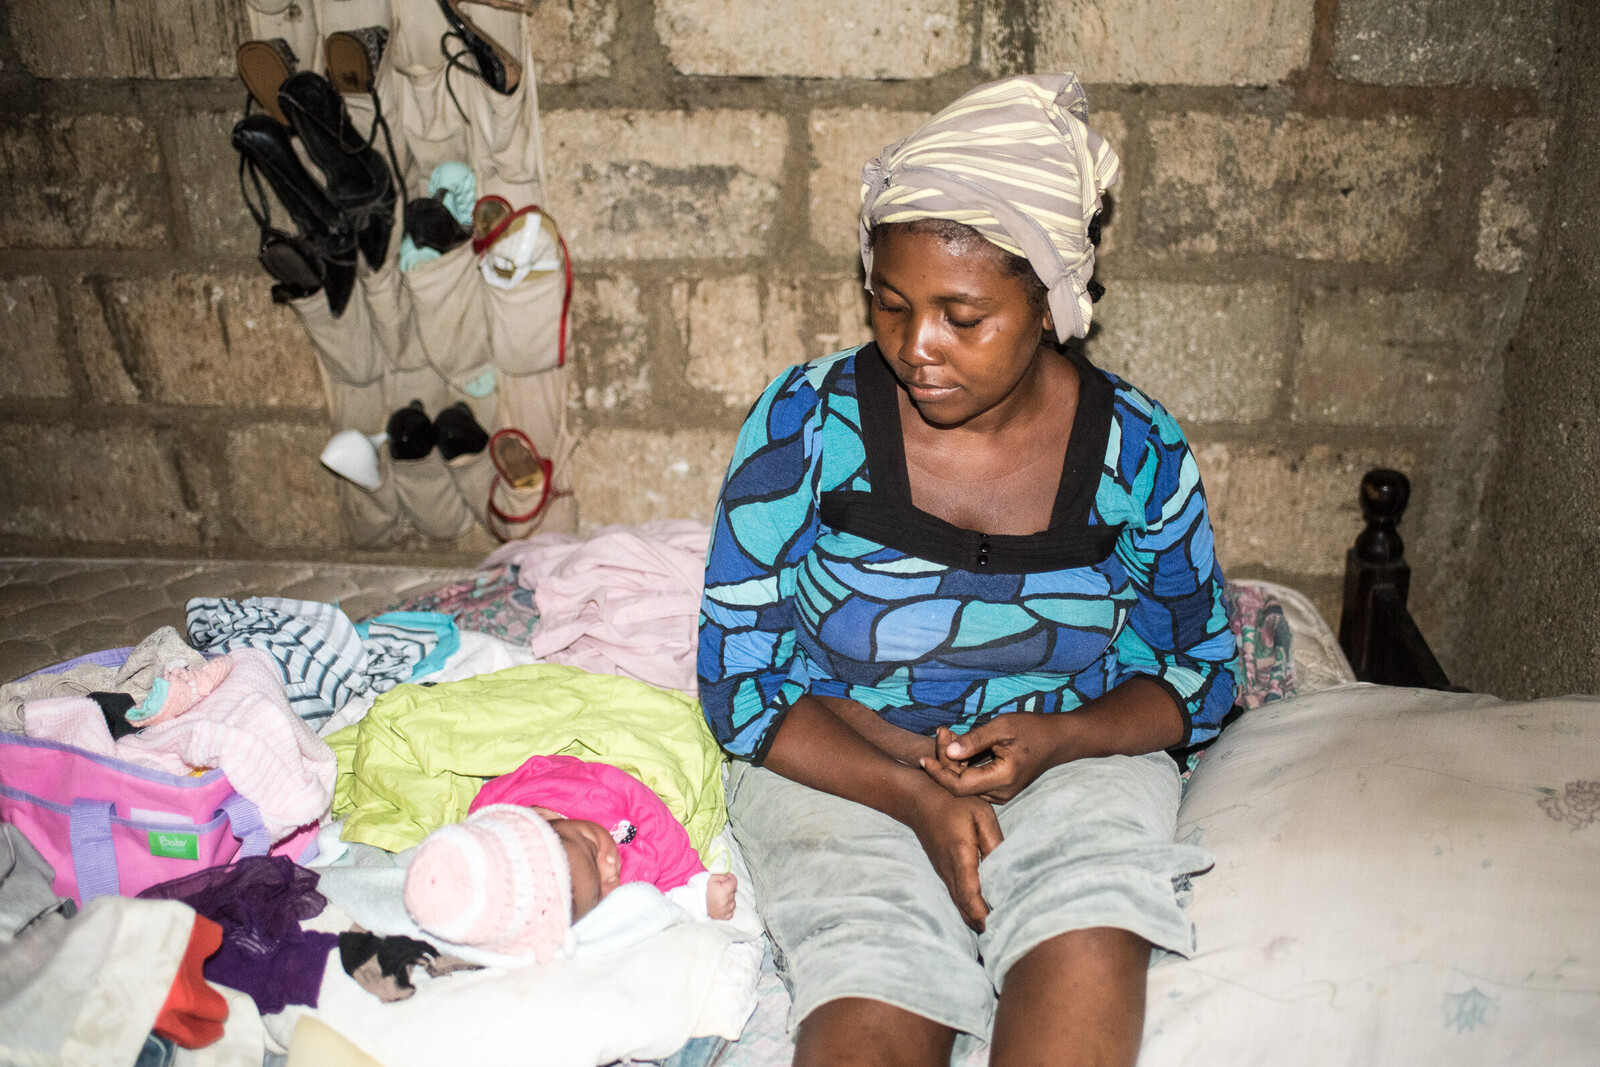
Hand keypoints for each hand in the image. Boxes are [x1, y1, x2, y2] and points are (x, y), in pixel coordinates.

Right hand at [705, 872, 737, 920]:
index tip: (727, 877)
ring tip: (720, 897)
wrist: (694, 902)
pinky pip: (731, 913)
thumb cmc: (702, 889)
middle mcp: (726, 901)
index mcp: (724, 890)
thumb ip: (722, 876)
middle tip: (720, 888)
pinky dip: (728, 909)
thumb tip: (729, 878)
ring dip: (729, 899)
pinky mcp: (723, 916)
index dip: (731, 878)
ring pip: (733, 902)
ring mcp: (725, 910)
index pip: (734, 883)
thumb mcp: (711, 878)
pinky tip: (722, 905)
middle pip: (733, 892)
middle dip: (728, 889)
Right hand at [905, 787, 1002, 931]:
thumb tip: (1007, 868)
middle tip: (1004, 936)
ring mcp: (943, 873)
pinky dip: (968, 908)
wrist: (919, 800)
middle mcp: (949, 871)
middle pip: (964, 908)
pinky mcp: (943, 872)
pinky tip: (983, 912)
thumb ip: (994, 842)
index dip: (984, 916)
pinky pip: (956, 896)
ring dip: (975, 918)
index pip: (971, 896)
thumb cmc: (954, 803)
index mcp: (960, 857)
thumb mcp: (981, 815)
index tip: (999, 929)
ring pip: (959, 905)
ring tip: (997, 929)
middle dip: (982, 924)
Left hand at [920, 713, 1070, 802]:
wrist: (1057, 740)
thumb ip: (974, 740)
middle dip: (944, 761)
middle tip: (942, 732)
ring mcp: (1000, 793)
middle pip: (960, 785)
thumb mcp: (1002, 727)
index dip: (939, 773)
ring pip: (965, 784)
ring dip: (952, 762)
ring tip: (948, 735)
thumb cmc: (1032, 729)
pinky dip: (963, 765)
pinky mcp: (999, 788)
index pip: (960, 786)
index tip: (925, 757)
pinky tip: (958, 745)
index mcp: (1002, 779)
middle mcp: (1000, 793)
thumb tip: (948, 752)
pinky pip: (974, 781)